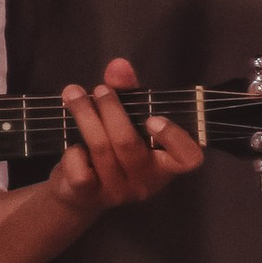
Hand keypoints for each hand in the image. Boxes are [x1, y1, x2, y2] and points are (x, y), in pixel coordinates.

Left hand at [49, 58, 201, 222]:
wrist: (77, 193)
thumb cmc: (110, 150)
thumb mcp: (124, 121)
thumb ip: (126, 93)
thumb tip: (119, 65)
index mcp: (164, 164)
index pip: (188, 159)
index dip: (175, 138)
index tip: (153, 118)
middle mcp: (146, 182)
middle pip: (129, 143)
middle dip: (111, 109)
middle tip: (99, 89)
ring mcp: (118, 192)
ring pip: (102, 150)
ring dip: (85, 116)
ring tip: (73, 93)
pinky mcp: (90, 197)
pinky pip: (80, 170)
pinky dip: (73, 152)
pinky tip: (73, 144)